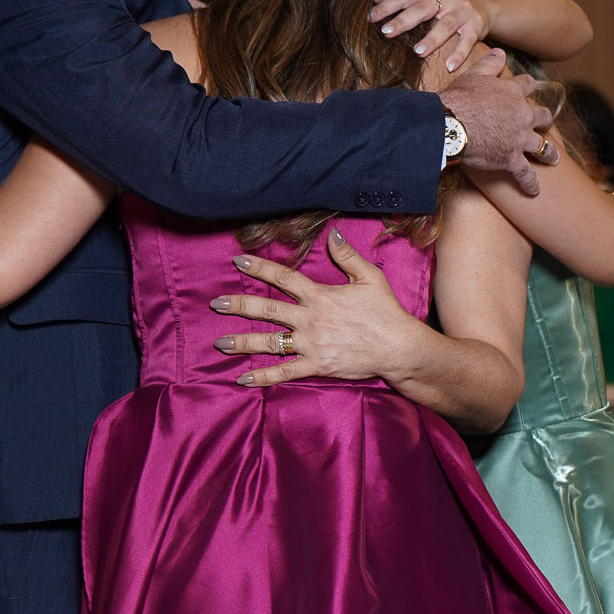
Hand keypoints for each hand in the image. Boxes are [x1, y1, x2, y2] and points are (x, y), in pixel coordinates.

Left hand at [209, 225, 415, 388]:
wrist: (398, 348)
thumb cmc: (386, 312)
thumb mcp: (369, 278)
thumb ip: (347, 257)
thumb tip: (332, 234)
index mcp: (320, 295)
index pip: (284, 278)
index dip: (260, 267)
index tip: (239, 260)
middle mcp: (310, 319)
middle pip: (267, 309)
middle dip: (239, 305)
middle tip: (216, 304)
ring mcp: (310, 344)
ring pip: (270, 342)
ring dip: (243, 342)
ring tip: (220, 343)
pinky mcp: (316, 366)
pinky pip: (284, 372)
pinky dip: (263, 377)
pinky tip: (243, 379)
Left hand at [367, 0, 487, 73]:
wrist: (482, 5)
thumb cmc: (446, 5)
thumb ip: (402, 0)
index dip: (388, 6)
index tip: (371, 17)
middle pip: (423, 9)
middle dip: (404, 20)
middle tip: (387, 32)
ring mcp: (462, 12)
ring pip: (446, 25)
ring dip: (432, 39)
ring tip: (418, 52)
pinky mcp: (475, 26)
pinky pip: (467, 41)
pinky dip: (459, 54)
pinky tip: (450, 67)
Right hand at [439, 62, 558, 195]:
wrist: (451, 126)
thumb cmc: (458, 100)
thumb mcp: (473, 76)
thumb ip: (490, 64)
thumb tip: (501, 52)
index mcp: (512, 92)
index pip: (528, 86)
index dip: (529, 88)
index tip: (531, 91)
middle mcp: (522, 114)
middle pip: (542, 117)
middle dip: (545, 122)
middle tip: (546, 126)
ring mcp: (519, 138)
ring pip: (542, 147)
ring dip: (549, 153)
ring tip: (553, 159)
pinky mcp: (512, 159)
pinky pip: (526, 174)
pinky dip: (530, 184)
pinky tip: (535, 191)